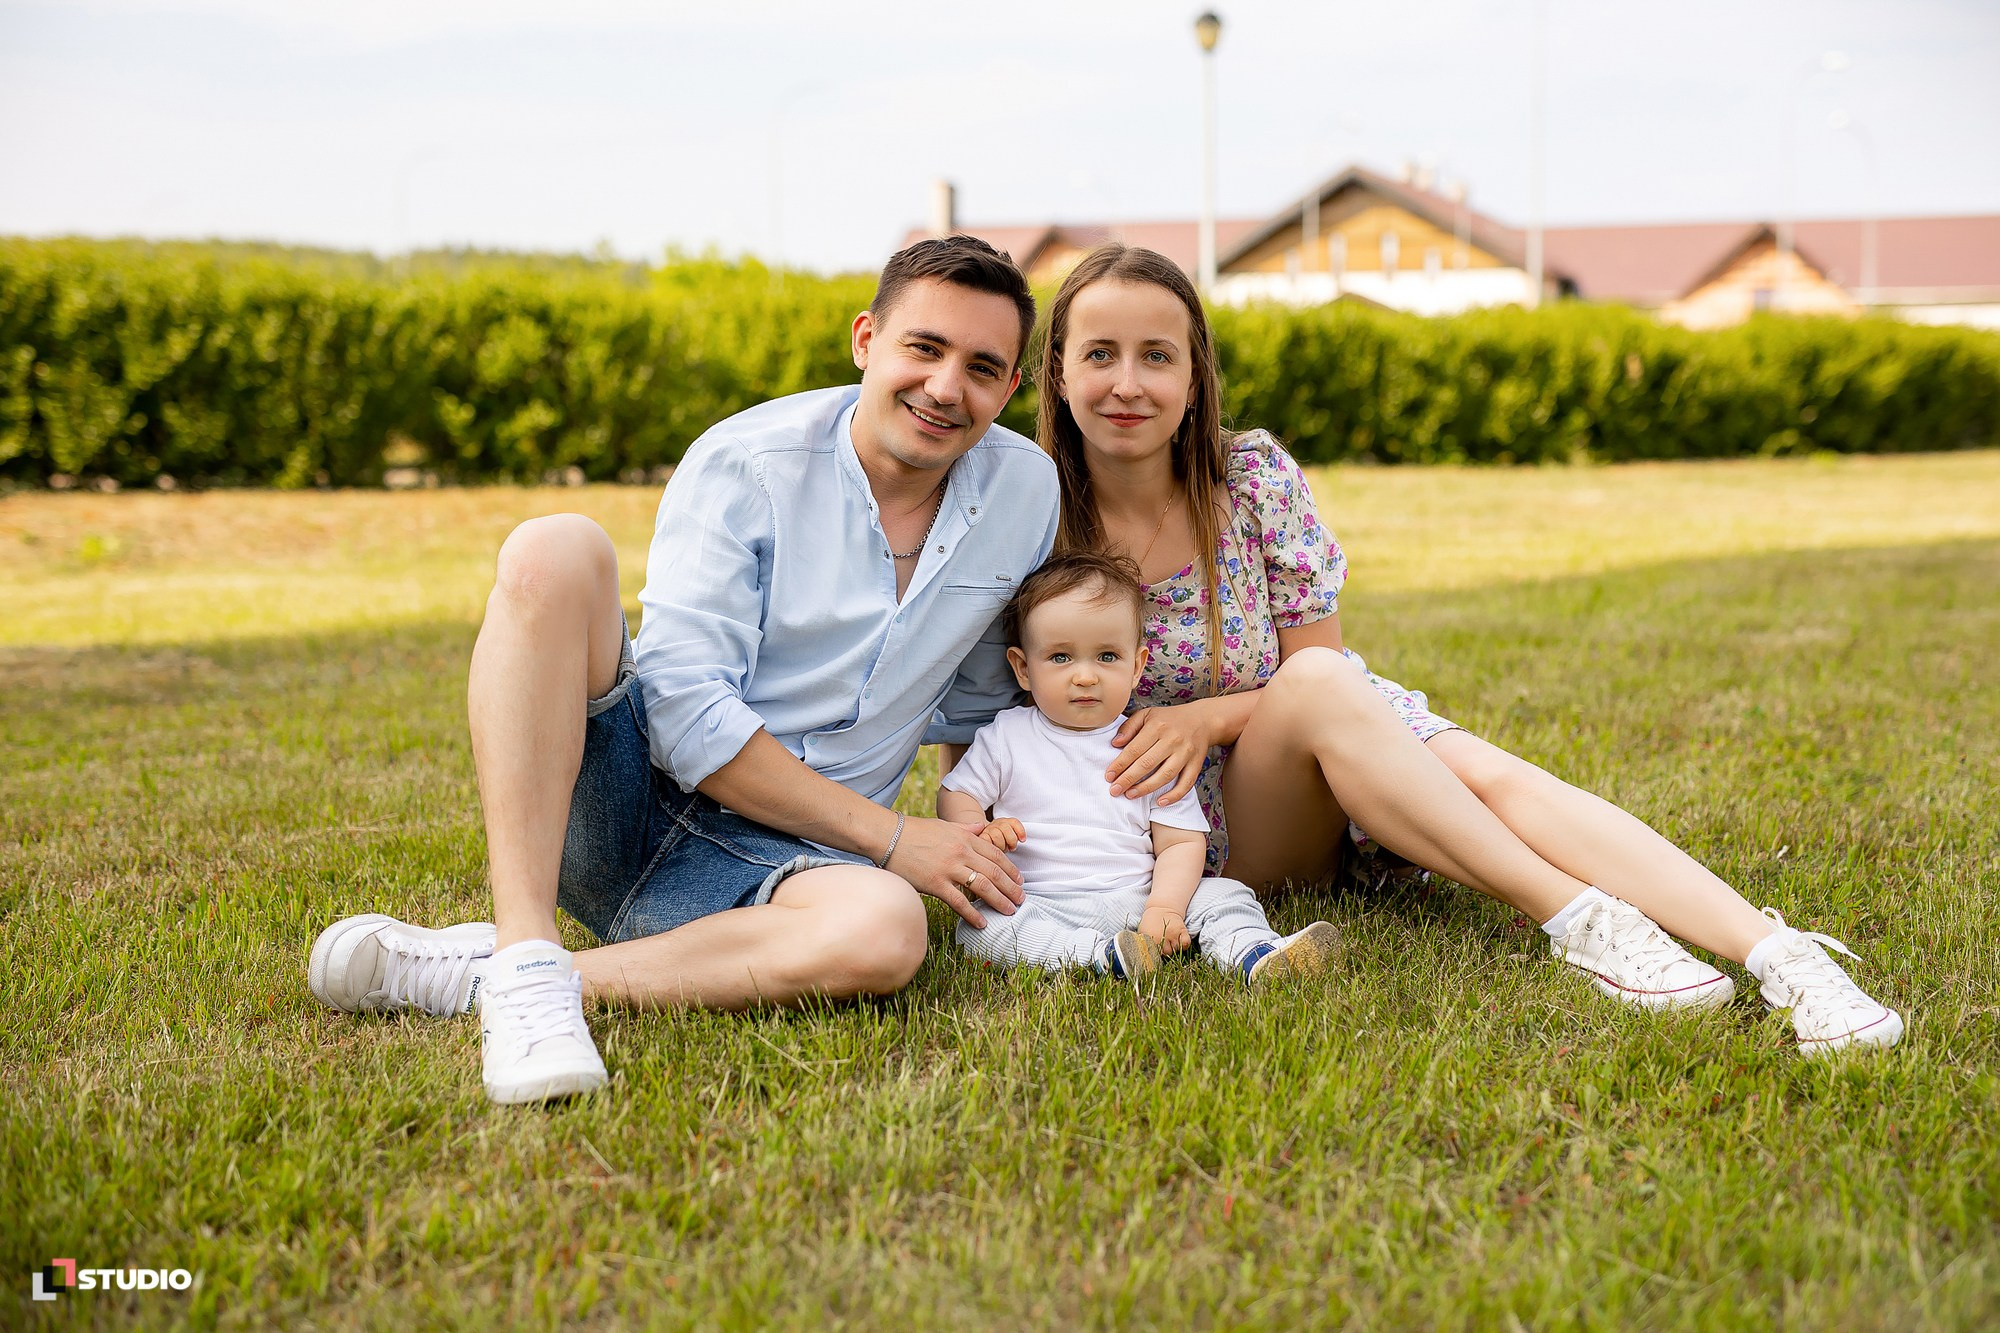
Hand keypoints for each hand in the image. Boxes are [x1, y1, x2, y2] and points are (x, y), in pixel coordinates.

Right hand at [886, 815, 1025, 928]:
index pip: (996, 855)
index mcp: (965, 839)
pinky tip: (983, 923)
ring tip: (1009, 911)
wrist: (888, 836)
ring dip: (999, 901)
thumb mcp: (945, 825)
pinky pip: (959, 902)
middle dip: (1011, 888)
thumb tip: (982, 826)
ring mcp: (949, 869)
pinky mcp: (935, 884)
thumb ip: (966, 828)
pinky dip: (973, 914)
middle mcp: (961, 853)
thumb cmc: (915, 831)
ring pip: (982, 887)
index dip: (1011, 869)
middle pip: (994, 872)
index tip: (1020, 880)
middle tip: (1022, 900)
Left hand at [1107, 703, 1211, 803]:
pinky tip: (1160, 802)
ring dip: (1146, 788)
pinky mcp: (1197, 764)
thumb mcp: (1147, 715)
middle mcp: (1172, 740)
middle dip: (1128, 779)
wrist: (1202, 719)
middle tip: (1115, 791)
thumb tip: (1115, 743)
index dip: (1120, 764)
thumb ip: (1129, 727)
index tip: (1109, 776)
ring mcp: (1186, 753)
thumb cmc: (1169, 719)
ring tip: (1130, 795)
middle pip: (1147, 763)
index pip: (1135, 749)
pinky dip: (1174, 795)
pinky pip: (1186, 783)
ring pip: (1165, 775)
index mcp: (1157, 726)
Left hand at [1138, 902, 1191, 955]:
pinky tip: (1179, 943)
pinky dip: (1184, 946)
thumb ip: (1142, 944)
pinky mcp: (1182, 929)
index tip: (1156, 953)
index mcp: (1151, 938)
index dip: (1156, 956)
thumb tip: (1142, 955)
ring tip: (1170, 945)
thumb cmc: (1150, 923)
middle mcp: (1163, 935)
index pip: (1156, 954)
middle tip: (1163, 948)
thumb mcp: (1142, 932)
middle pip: (1168, 953)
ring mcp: (1173, 932)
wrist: (1161, 908)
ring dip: (1174, 949)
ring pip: (1177, 949)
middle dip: (1166, 952)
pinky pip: (1186, 943)